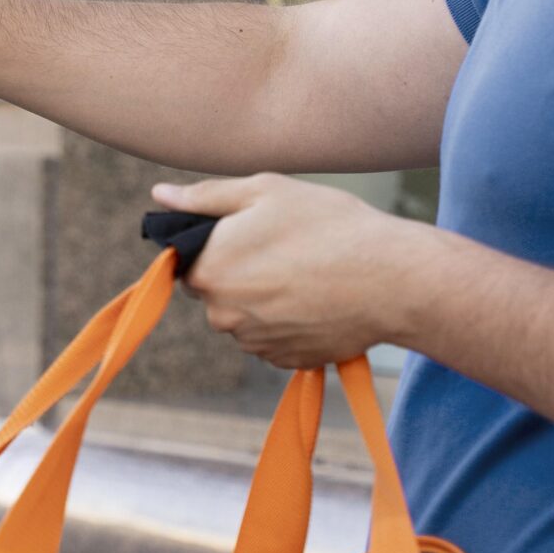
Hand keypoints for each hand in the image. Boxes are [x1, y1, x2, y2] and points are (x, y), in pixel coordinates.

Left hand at [151, 174, 426, 369]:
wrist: (393, 280)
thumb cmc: (329, 225)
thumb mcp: (265, 191)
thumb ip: (205, 197)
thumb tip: (160, 197)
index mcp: (209, 271)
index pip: (189, 261)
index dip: (217, 244)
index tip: (251, 234)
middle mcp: (223, 315)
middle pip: (217, 291)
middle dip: (241, 272)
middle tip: (287, 249)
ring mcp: (255, 343)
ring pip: (246, 316)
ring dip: (265, 299)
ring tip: (309, 273)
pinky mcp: (286, 361)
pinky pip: (273, 338)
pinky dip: (289, 321)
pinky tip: (318, 299)